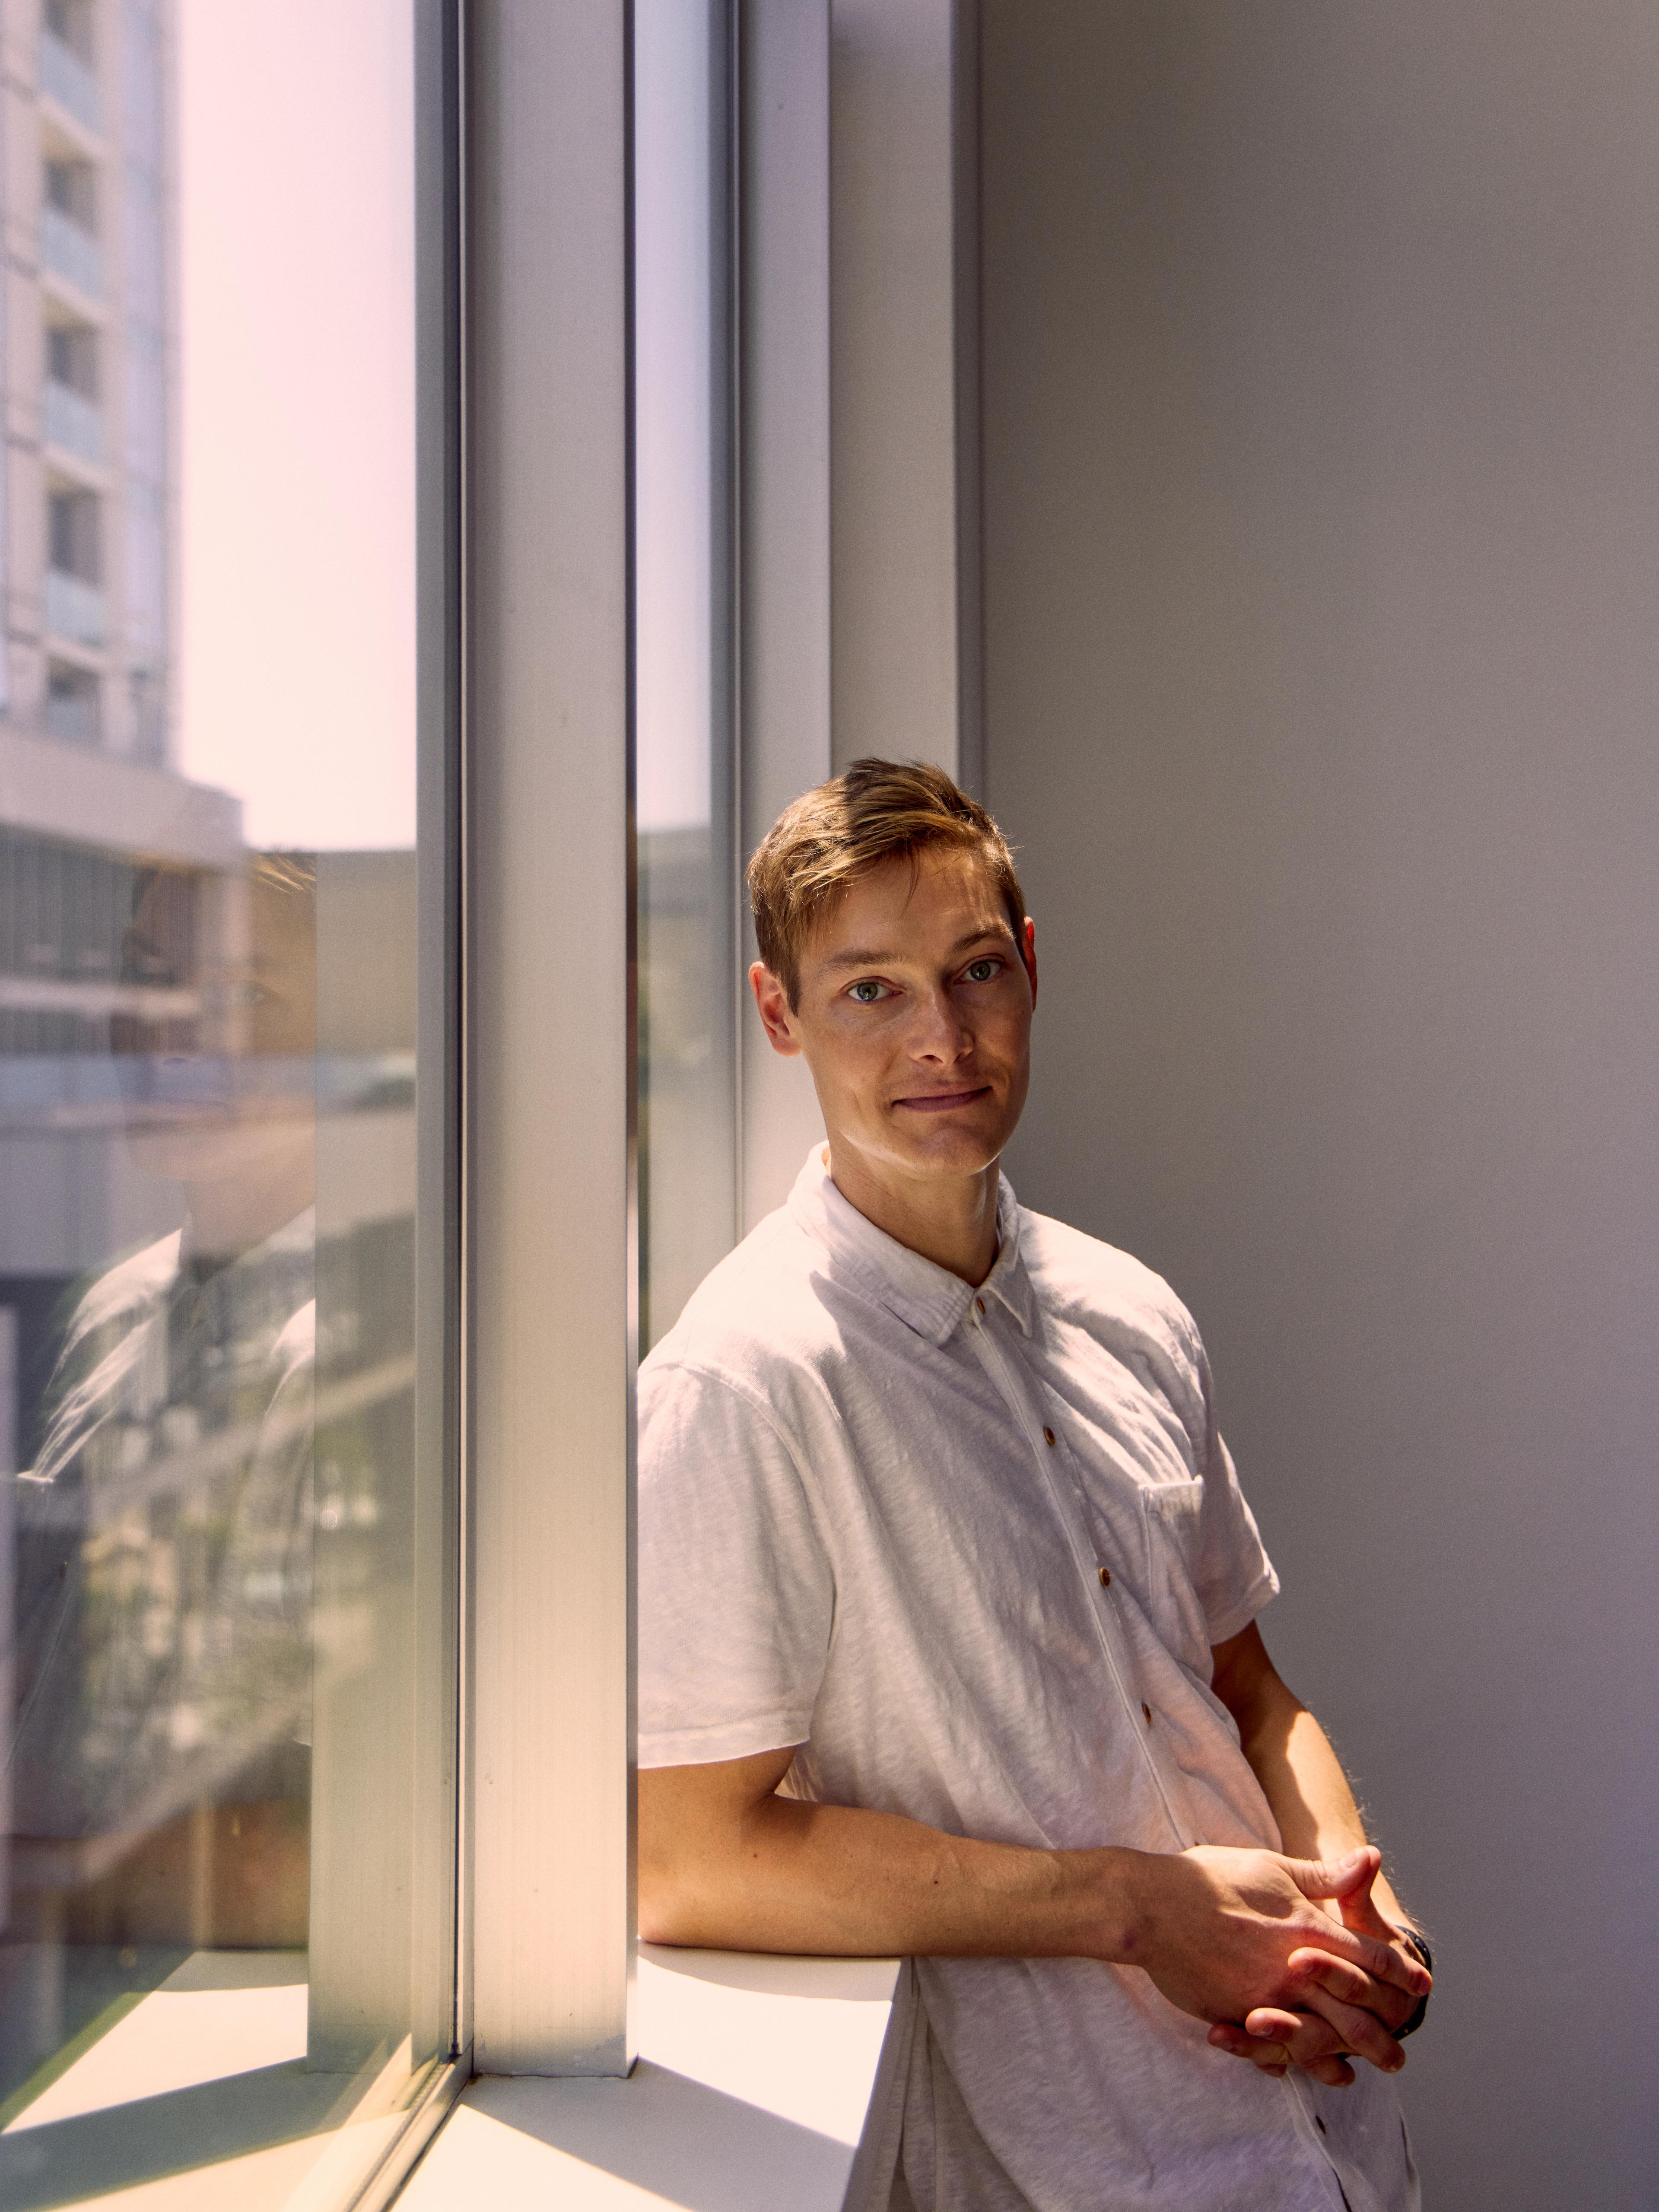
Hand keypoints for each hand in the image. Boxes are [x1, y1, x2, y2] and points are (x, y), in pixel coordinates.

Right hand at [1126, 1842, 1428, 2052]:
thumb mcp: (1272, 1868)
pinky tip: (1301, 2069)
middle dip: (1382, 2033)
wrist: (1151, 1906)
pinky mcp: (1237, 2014)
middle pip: (1353, 2010)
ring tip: (1360, 2073)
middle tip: (1401, 2051)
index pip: (1367, 1956)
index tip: (1421, 1983)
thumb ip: (1323, 1875)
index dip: (1398, 1970)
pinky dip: (1294, 2063)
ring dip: (1344, 2058)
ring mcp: (1265, 1997)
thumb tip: (1370, 1858)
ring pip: (1319, 2038)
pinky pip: (1275, 2048)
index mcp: (1306, 1928)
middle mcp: (1293, 1969)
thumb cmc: (1211, 1878)